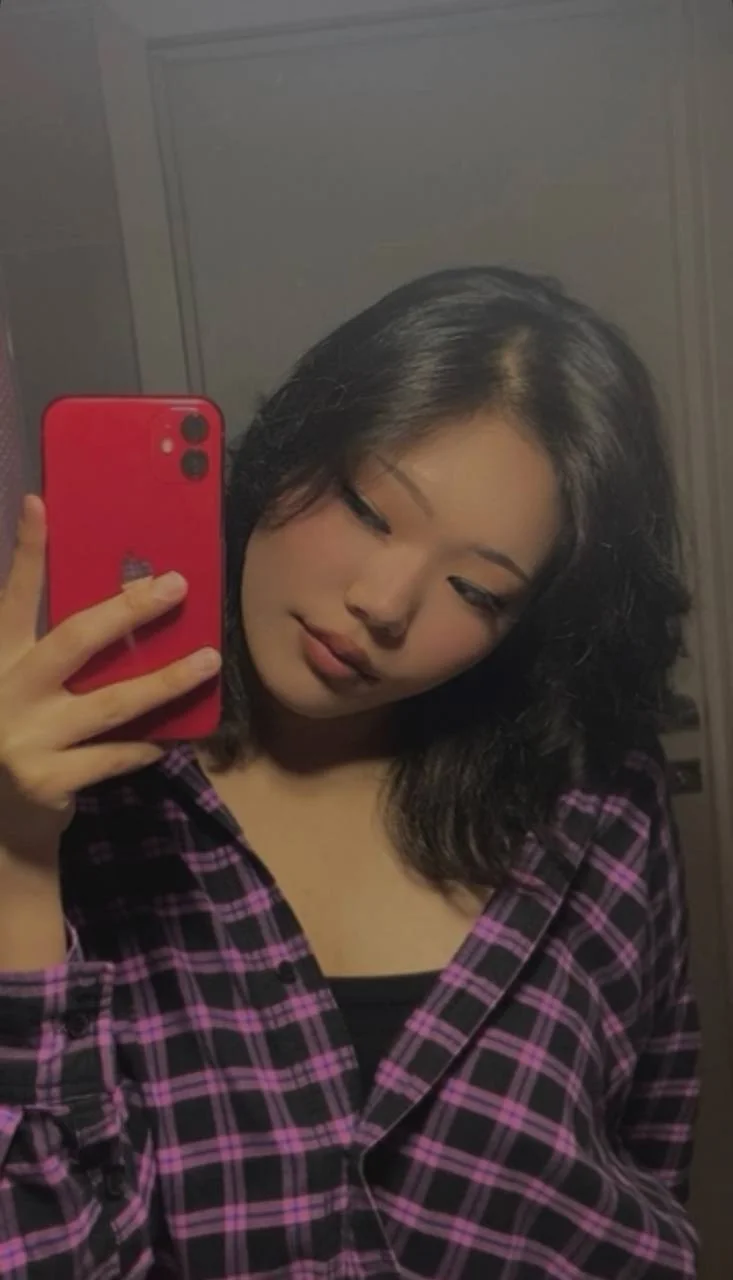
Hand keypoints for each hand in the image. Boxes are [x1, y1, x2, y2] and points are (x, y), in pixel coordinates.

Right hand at [0, 495, 220, 862]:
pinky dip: (147, 746)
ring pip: (113, 702)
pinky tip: (173, 740)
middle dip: (129, 610)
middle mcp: (6, 691)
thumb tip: (128, 605)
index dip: (27, 553)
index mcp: (0, 660)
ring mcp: (24, 738)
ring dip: (167, 680)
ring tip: (208, 661)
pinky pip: (117, 755)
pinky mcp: (47, 779)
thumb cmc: (25, 739)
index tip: (41, 504)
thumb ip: (59, 657)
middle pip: (75, 640)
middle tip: (175, 585)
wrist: (4, 822)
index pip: (14, 598)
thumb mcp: (26, 691)